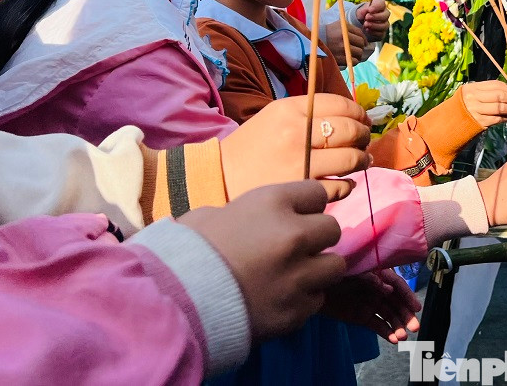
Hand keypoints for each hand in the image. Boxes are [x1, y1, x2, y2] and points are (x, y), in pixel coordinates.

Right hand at [179, 181, 349, 338]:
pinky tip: (281, 300)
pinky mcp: (295, 312)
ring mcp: (298, 276)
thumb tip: (257, 218)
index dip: (305, 207)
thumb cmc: (186, 251)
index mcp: (273, 203)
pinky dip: (303, 300)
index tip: (295, 217)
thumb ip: (248, 212)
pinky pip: (316, 301)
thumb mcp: (213, 215)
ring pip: (334, 267)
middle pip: (332, 230)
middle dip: (316, 239)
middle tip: (296, 249)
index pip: (317, 194)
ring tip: (294, 276)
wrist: (172, 303)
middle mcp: (294, 236)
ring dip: (317, 270)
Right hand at [220, 93, 373, 199]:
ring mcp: (300, 164)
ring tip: (361, 161)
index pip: (340, 105)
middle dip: (364, 136)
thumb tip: (354, 116)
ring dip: (361, 160)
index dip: (359, 113)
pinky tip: (345, 183)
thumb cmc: (252, 146)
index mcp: (289, 110)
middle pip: (350, 131)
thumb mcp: (275, 116)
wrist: (219, 178)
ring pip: (350, 159)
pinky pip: (340, 187)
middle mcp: (296, 134)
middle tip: (364, 142)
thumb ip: (311, 112)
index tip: (363, 120)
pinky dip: (348, 185)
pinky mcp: (301, 191)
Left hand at [321, 268, 421, 343]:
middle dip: (406, 315)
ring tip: (402, 337)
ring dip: (397, 326)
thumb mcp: (354, 271)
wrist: (314, 286)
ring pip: (389, 316)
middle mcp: (378, 290)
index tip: (416, 308)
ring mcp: (371, 304)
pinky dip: (386, 332)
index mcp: (379, 274)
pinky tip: (393, 340)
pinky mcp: (363, 317)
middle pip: (397, 303)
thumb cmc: (336, 272)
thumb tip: (388, 289)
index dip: (408, 296)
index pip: (398, 285)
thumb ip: (371, 278)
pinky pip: (378, 325)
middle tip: (414, 328)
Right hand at [323, 21, 367, 65]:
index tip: (364, 43)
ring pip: (359, 53)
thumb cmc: (328, 33)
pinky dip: (354, 61)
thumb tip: (364, 39)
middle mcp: (343, 38)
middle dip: (361, 47)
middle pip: (361, 44)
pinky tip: (350, 59)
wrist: (314, 43)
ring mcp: (341, 48)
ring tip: (354, 54)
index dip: (364, 39)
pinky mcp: (339, 58)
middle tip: (358, 48)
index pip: (360, 34)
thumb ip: (351, 28)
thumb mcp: (338, 25)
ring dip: (358, 55)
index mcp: (344, 28)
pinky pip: (353, 61)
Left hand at [357, 0, 389, 41]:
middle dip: (376, 17)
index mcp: (380, 5)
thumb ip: (362, 11)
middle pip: (386, 15)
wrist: (361, 23)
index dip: (376, 7)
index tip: (369, 10)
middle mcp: (385, 14)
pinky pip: (381, 33)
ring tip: (365, 24)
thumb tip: (365, 12)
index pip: (382, 4)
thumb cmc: (363, 14)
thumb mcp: (361, 11)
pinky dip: (374, 32)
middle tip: (366, 18)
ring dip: (374, 25)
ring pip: (384, 25)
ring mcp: (385, 24)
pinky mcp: (382, 33)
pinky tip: (367, 30)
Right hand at [461, 81, 506, 128]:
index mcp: (472, 88)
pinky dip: (506, 117)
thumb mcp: (472, 94)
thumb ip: (488, 91)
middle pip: (499, 95)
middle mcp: (473, 98)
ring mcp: (476, 110)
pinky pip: (497, 118)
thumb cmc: (464, 107)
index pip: (496, 84)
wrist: (450, 123)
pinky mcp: (479, 122)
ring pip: (500, 107)